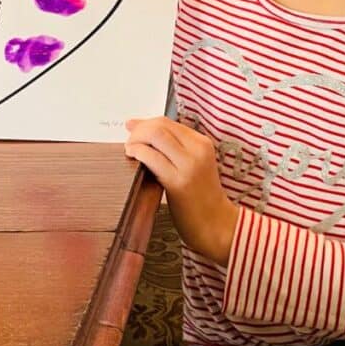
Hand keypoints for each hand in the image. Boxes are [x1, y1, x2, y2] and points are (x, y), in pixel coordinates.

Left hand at [125, 117, 237, 266]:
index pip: (168, 122)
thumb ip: (175, 150)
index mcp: (202, 143)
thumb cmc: (201, 197)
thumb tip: (146, 133)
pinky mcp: (177, 182)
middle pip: (160, 125)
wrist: (215, 224)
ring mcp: (189, 165)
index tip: (133, 125)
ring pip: (155, 135)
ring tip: (129, 149)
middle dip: (139, 128)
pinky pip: (151, 157)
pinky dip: (137, 151)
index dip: (146, 121)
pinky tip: (132, 156)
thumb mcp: (194, 165)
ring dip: (136, 139)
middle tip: (129, 139)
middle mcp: (197, 149)